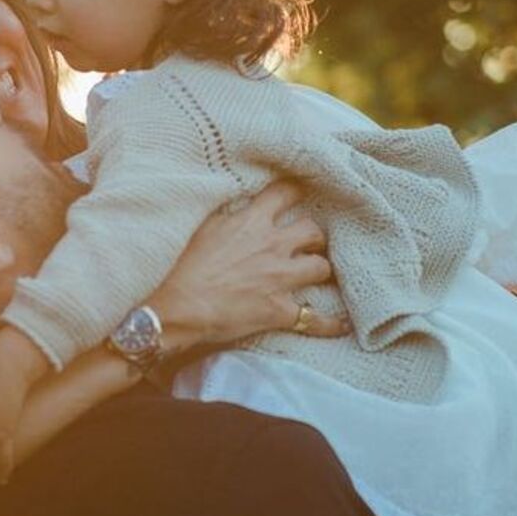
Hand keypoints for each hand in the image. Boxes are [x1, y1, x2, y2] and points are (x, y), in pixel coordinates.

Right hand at [150, 180, 347, 346]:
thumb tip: (238, 203)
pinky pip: (315, 319)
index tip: (299, 192)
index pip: (286, 193)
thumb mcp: (202, 226)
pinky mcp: (279, 311)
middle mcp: (272, 245)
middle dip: (313, 235)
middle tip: (306, 241)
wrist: (175, 306)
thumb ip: (227, 213)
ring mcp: (280, 279)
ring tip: (314, 272)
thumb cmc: (180, 265)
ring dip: (319, 268)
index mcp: (252, 220)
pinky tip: (341, 324)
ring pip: (321, 267)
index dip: (296, 191)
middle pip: (313, 230)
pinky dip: (330, 324)